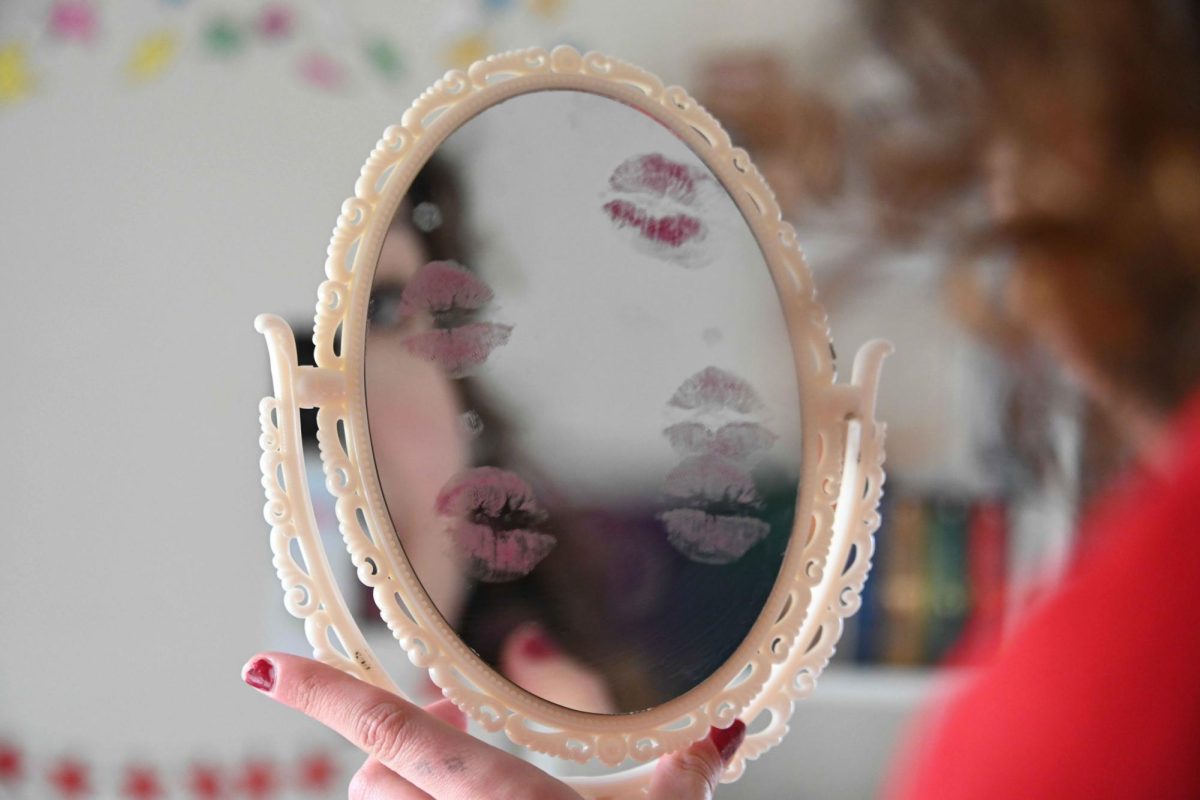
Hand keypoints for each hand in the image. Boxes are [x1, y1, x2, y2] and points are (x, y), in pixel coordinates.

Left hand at [242, 652, 744, 798]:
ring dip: (404, 795)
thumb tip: (723, 731)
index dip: (319, 692)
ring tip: (459, 793)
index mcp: (493, 797)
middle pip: (370, 774)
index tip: (259, 666)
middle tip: (455, 736)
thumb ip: (685, 775)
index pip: (386, 728)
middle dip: (396, 747)